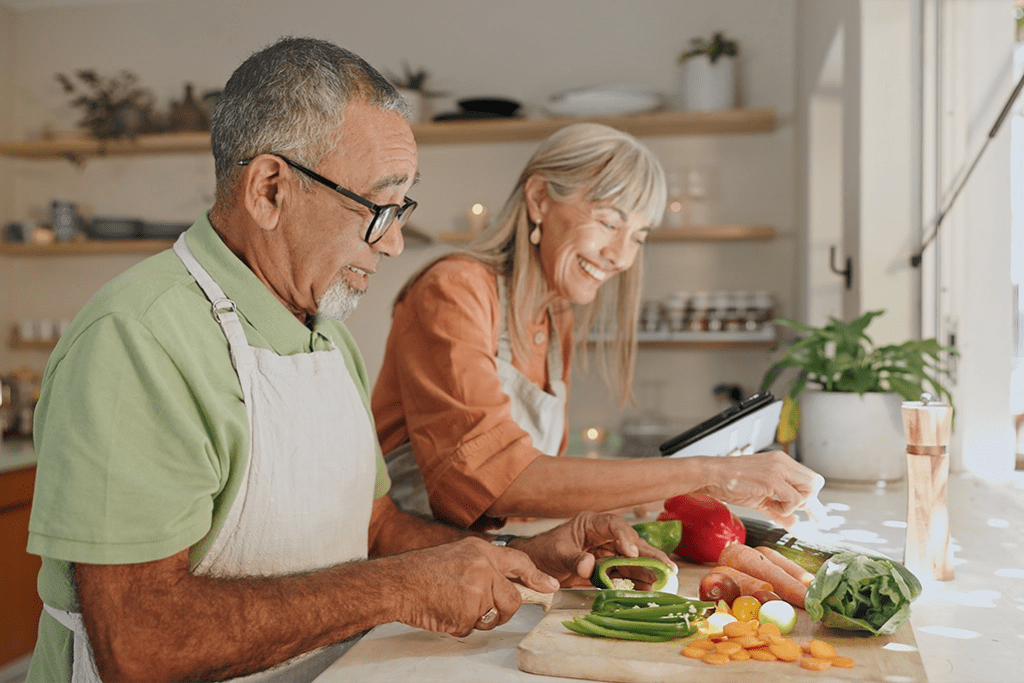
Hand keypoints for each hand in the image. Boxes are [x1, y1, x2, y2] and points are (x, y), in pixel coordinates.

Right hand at [391, 537, 557, 636]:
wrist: (397, 582)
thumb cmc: (421, 571)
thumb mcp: (458, 555)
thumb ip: (483, 566)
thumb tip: (505, 584)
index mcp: (481, 551)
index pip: (519, 562)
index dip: (536, 576)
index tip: (550, 586)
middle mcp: (484, 568)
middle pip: (511, 599)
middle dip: (503, 612)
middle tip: (487, 613)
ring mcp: (477, 591)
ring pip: (491, 616)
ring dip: (475, 619)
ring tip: (452, 605)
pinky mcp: (467, 613)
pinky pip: (471, 628)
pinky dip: (458, 626)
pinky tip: (443, 611)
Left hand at [512, 511, 676, 587]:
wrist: (536, 566)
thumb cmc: (544, 551)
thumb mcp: (557, 553)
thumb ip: (574, 559)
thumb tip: (589, 566)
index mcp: (592, 524)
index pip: (614, 525)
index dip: (625, 537)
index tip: (630, 552)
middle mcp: (604, 537)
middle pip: (631, 543)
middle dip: (649, 555)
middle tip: (666, 567)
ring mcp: (607, 553)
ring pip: (632, 560)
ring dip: (647, 570)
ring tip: (662, 580)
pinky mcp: (607, 569)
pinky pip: (625, 574)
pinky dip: (636, 582)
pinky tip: (647, 589)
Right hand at [695, 451, 818, 527]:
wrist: (711, 476)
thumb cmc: (730, 483)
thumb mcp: (760, 498)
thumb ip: (780, 511)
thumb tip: (796, 526)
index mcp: (781, 463)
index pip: (809, 479)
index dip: (813, 499)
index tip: (818, 516)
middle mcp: (783, 462)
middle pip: (815, 483)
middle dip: (809, 502)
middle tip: (795, 511)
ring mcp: (778, 469)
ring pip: (808, 491)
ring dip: (794, 505)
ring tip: (774, 506)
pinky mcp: (772, 478)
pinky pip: (793, 499)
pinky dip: (784, 509)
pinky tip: (770, 506)